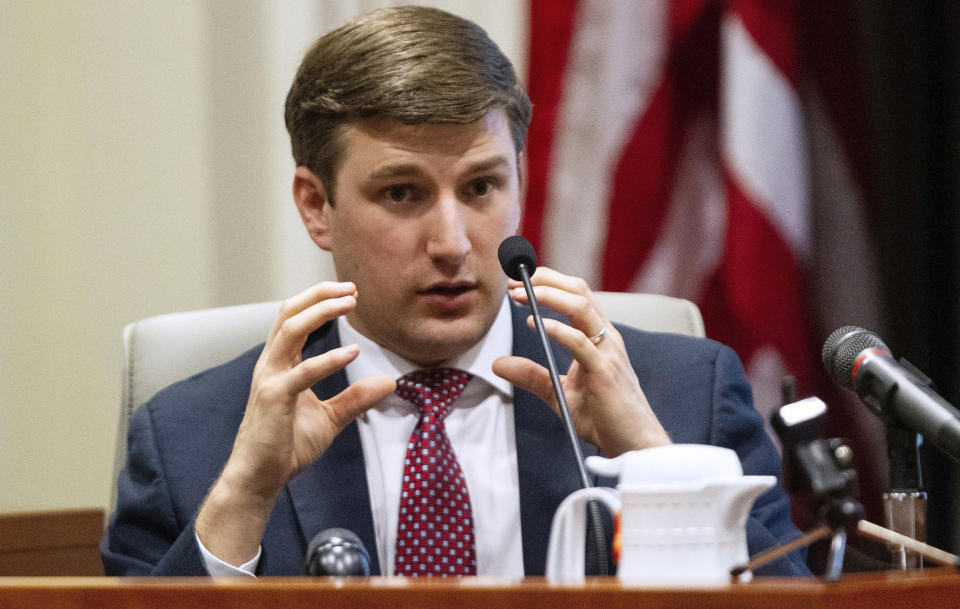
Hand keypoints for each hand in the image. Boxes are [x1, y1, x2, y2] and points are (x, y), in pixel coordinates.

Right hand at [196, 281, 395, 564]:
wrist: (260, 477)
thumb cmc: (287, 445)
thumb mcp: (331, 417)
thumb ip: (356, 397)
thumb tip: (389, 382)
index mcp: (280, 363)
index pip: (294, 317)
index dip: (319, 300)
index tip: (351, 293)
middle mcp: (271, 364)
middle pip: (289, 313)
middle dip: (320, 295)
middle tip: (352, 289)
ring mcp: (270, 379)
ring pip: (289, 330)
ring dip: (320, 312)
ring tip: (349, 304)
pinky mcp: (275, 399)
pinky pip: (301, 373)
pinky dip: (328, 359)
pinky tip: (353, 352)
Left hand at [492, 267, 670, 456]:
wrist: (631, 444)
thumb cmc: (602, 417)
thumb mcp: (558, 392)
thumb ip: (531, 375)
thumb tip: (498, 364)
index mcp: (597, 337)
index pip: (575, 295)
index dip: (547, 282)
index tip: (517, 281)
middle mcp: (606, 337)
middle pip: (579, 291)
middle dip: (545, 280)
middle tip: (514, 281)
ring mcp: (607, 352)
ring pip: (582, 307)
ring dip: (549, 296)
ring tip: (522, 295)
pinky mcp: (604, 371)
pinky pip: (581, 342)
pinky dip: (557, 329)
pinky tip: (536, 324)